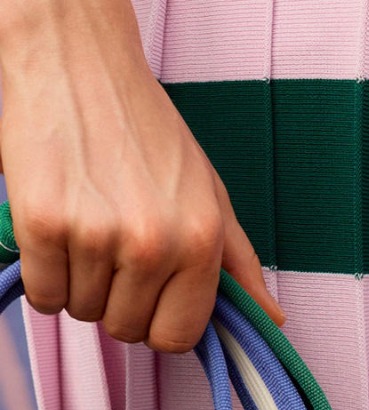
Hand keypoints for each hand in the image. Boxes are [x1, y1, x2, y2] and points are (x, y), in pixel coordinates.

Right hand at [0, 0, 282, 349]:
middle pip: (125, 328)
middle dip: (115, 301)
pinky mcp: (43, 222)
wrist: (77, 61)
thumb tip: (272, 321)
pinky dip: (42, 275)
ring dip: (78, 283)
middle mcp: (153, 244)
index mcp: (200, 241)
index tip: (145, 296)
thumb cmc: (145, 129)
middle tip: (110, 249)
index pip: (176, 337)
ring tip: (84, 228)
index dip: (156, 322)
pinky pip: (42, 293)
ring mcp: (97, 234)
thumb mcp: (209, 193)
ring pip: (82, 311)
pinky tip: (54, 233)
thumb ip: (239, 264)